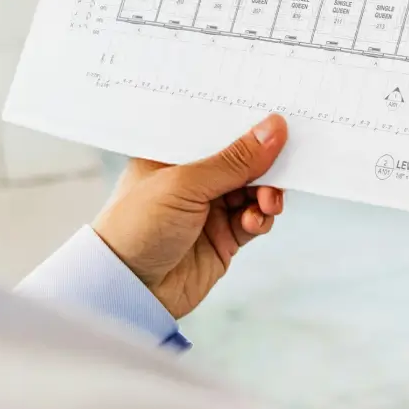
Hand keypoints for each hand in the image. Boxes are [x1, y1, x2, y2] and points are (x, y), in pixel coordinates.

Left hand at [93, 115, 287, 320]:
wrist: (127, 290)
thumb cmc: (137, 227)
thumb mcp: (186, 183)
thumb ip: (234, 159)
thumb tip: (273, 129)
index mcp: (173, 155)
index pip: (216, 129)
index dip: (246, 123)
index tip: (278, 118)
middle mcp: (192, 179)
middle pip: (241, 161)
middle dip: (264, 163)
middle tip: (282, 165)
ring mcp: (208, 209)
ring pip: (253, 191)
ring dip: (266, 193)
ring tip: (266, 201)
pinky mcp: (222, 239)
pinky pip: (254, 220)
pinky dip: (261, 218)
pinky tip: (254, 221)